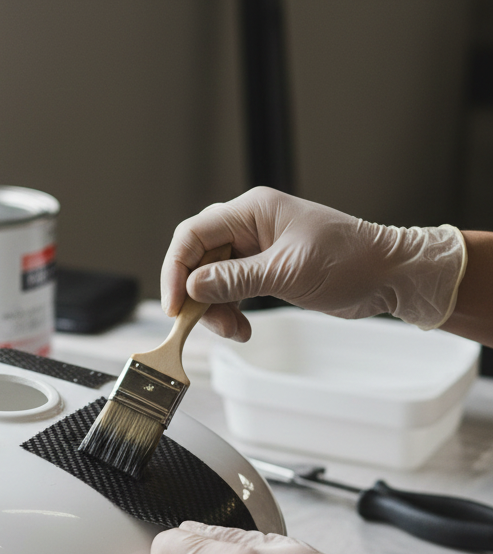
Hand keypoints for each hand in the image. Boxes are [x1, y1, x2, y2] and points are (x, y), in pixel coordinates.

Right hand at [160, 187, 465, 340]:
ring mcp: (256, 249)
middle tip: (200, 323)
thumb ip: (235, 279)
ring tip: (233, 330)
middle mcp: (250, 226)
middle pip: (198, 259)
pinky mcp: (264, 270)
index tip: (175, 305)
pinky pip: (231, 290)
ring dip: (215, 309)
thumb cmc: (350, 261)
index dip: (176, 271)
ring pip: (212, 280)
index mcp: (253, 211)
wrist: (389, 275)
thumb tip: (192, 287)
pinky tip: (242, 328)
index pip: (194, 236)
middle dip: (196, 295)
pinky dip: (231, 311)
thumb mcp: (287, 271)